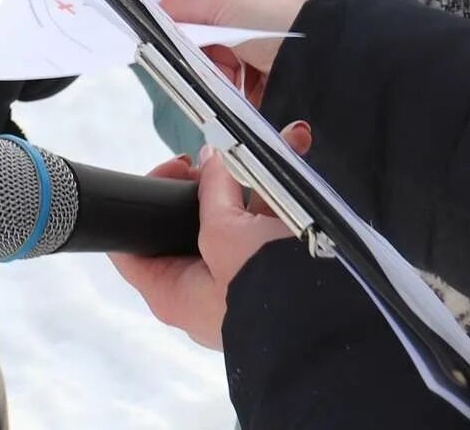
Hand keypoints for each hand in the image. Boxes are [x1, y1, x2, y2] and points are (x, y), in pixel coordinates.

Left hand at [110, 121, 313, 350]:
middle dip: (212, 177)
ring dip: (257, 175)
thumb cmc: (268, 294)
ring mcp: (237, 284)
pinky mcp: (272, 276)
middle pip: (189, 221)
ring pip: (237, 216)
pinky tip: (299, 154)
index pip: (132, 242)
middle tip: (226, 155)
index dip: (148, 195)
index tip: (181, 168)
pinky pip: (269, 226)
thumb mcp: (227, 233)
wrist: (336, 328)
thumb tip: (213, 160)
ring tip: (284, 140)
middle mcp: (200, 291)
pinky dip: (282, 193)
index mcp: (172, 293)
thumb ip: (214, 191)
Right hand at [162, 0, 310, 107]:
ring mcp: (268, 56)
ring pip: (221, 61)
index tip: (163, 16)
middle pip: (215, 31)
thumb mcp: (228, 1)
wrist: (320, 66)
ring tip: (203, 73)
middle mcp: (265, 23)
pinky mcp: (268, 88)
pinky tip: (215, 90)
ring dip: (209, 68)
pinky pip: (233, 86)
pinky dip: (221, 88)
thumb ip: (188, 3)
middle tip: (182, 50)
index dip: (189, 2)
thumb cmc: (276, 22)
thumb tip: (157, 8)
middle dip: (198, 41)